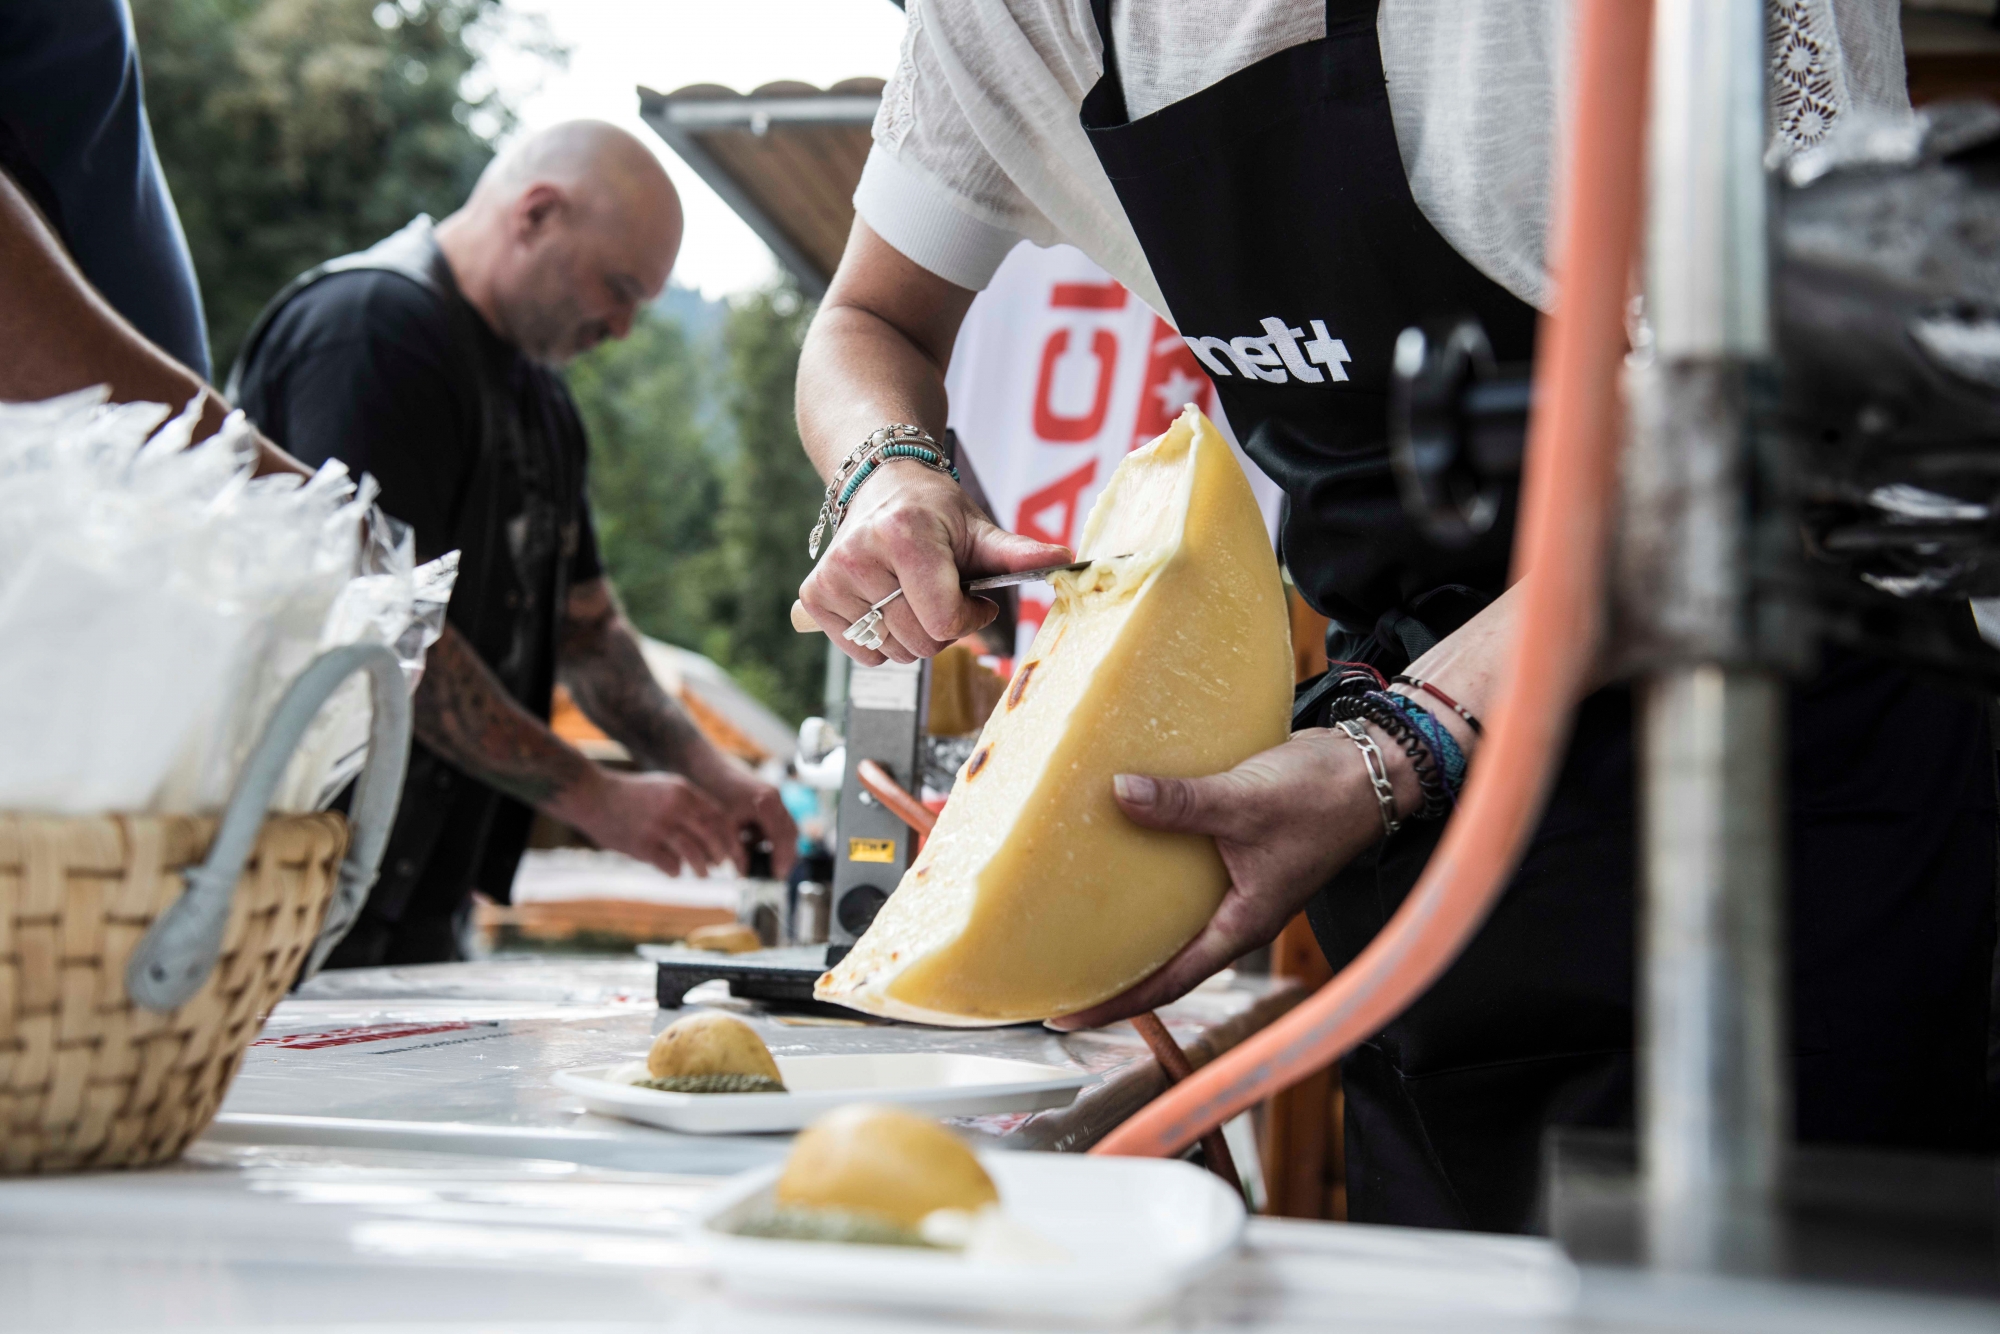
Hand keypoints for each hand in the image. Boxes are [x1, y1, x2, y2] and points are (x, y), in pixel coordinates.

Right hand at [560, 770, 738, 876]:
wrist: (593, 795)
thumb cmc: (632, 795)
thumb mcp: (666, 788)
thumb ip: (690, 805)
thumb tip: (717, 833)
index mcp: (684, 791)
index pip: (720, 818)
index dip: (732, 838)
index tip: (736, 853)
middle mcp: (675, 808)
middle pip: (713, 837)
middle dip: (723, 856)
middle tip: (723, 867)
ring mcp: (658, 827)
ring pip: (695, 855)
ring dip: (702, 869)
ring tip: (703, 874)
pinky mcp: (643, 845)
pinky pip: (671, 866)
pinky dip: (676, 872)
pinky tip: (674, 871)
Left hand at [687, 751, 800, 878]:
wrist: (706, 769)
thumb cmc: (713, 793)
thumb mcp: (723, 826)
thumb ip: (736, 850)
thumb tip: (744, 873)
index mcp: (766, 803)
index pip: (783, 837)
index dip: (782, 858)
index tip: (778, 875)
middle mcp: (776, 798)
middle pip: (790, 833)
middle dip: (785, 855)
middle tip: (777, 874)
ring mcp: (774, 797)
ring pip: (785, 828)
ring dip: (776, 846)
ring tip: (761, 862)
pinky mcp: (769, 798)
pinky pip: (776, 822)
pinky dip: (768, 836)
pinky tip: (750, 845)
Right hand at [798, 462, 1071, 664]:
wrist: (879, 483)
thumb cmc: (934, 510)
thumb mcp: (978, 527)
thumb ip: (1017, 552)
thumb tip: (1066, 558)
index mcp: (904, 535)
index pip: (942, 620)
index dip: (968, 618)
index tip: (974, 596)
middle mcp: (859, 555)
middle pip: (919, 642)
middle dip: (943, 629)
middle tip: (942, 594)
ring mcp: (833, 578)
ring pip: (892, 652)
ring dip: (912, 636)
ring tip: (911, 594)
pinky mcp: (815, 597)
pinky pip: (862, 653)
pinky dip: (881, 641)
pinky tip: (885, 603)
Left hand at [1048, 728, 1398, 1030]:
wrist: (1371, 768)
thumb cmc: (1323, 800)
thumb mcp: (1245, 803)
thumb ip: (1182, 803)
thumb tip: (1119, 793)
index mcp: (1239, 927)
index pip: (1166, 982)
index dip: (1114, 1003)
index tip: (1063, 1017)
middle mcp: (1233, 913)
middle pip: (1161, 954)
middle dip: (1109, 964)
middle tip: (1049, 966)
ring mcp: (1234, 882)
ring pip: (1169, 910)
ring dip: (1125, 910)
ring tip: (1065, 905)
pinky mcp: (1233, 846)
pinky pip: (1179, 863)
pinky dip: (1147, 856)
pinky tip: (1113, 836)